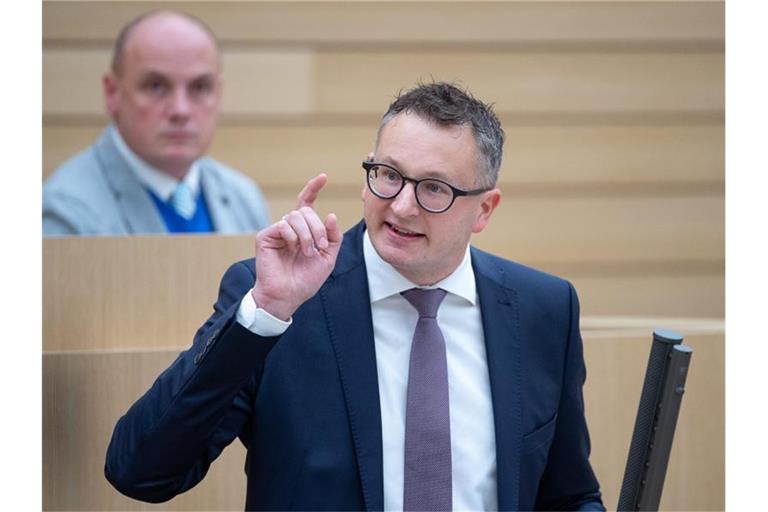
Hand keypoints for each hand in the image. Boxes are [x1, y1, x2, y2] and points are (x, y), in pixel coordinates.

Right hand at [251, 174, 342, 319]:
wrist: (288, 295)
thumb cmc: (306, 279)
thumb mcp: (328, 257)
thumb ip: (332, 237)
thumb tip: (330, 215)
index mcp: (304, 230)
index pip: (307, 203)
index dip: (313, 188)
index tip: (323, 176)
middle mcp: (290, 228)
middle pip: (305, 211)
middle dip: (317, 228)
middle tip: (320, 247)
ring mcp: (277, 231)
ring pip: (295, 216)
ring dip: (307, 234)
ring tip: (307, 252)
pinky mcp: (265, 237)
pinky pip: (282, 225)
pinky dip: (293, 236)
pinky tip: (293, 249)